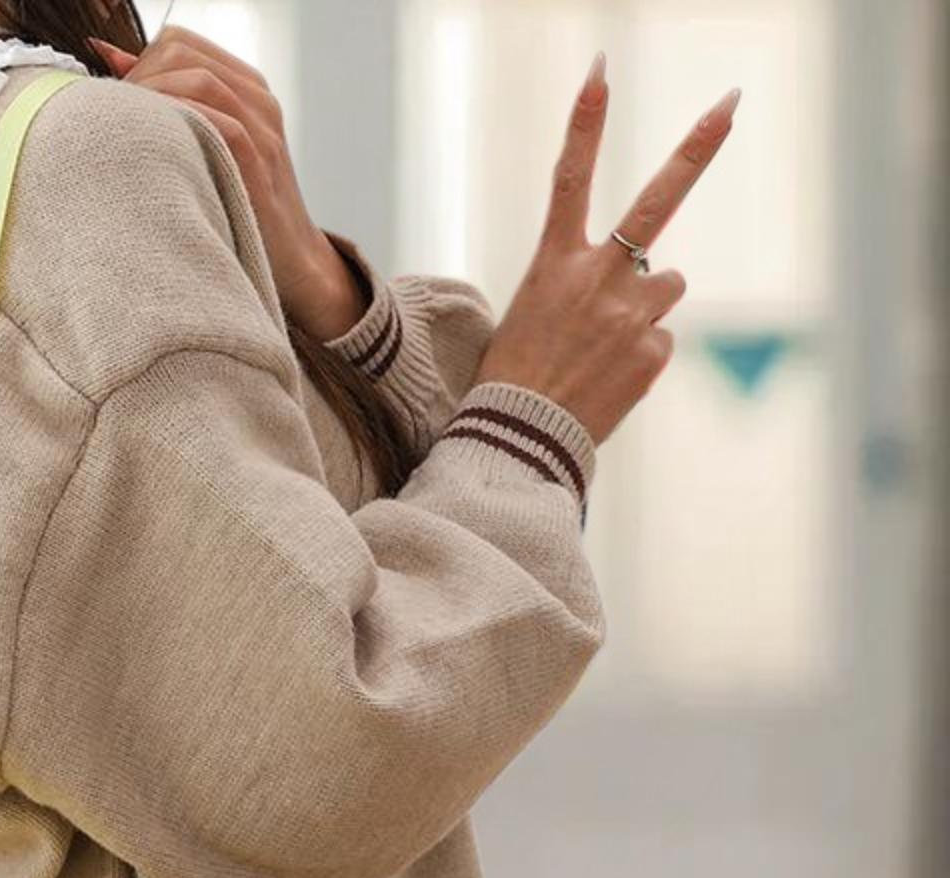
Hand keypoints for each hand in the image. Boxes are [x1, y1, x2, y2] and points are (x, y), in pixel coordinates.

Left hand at [88, 27, 368, 341]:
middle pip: (181, 53)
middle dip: (139, 80)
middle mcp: (257, 99)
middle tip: (116, 122)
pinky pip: (223, 124)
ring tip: (129, 138)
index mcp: (244, 87)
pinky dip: (182, 126)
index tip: (118, 104)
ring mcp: (264, 129)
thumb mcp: (208, 147)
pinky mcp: (262, 164)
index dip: (138, 64)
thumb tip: (112, 61)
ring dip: (153, 103)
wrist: (291, 261)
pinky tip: (156, 150)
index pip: (178, 41)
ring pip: (200, 81)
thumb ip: (173, 105)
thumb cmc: (239, 208)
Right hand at [474, 53, 738, 444]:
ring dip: (644, 308)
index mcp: (553, 265)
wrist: (518, 443)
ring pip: (665, 287)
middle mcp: (597, 278)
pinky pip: (660, 340)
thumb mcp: (531, 318)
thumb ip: (586, 287)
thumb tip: (652, 283)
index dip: (586, 122)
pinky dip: (640, 356)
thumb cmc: (513, 381)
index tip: (600, 69)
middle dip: (696, 147)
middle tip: (730, 100)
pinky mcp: (653, 351)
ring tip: (603, 348)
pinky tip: (608, 379)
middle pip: (656, 202)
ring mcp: (630, 313)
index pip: (569, 178)